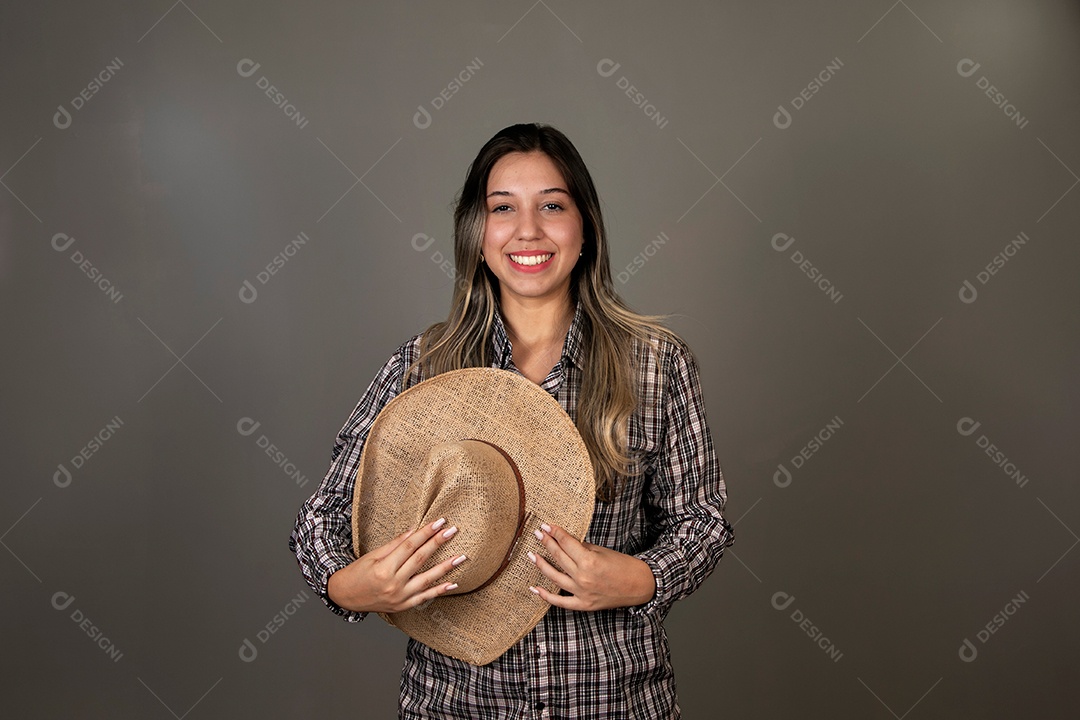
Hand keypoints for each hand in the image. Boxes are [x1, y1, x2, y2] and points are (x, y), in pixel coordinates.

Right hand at [327, 518, 466, 612]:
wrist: (344, 597)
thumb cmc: (357, 573)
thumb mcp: (373, 555)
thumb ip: (395, 544)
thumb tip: (415, 531)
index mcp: (384, 568)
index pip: (410, 546)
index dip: (426, 533)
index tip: (440, 522)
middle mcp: (393, 584)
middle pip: (420, 559)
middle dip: (438, 543)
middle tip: (452, 531)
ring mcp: (399, 597)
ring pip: (427, 579)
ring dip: (446, 567)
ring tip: (461, 557)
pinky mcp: (403, 606)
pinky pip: (425, 598)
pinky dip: (440, 591)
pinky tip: (453, 584)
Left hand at [528, 522, 655, 610]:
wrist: (639, 586)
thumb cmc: (623, 566)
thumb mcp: (602, 551)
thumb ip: (582, 548)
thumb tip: (565, 542)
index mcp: (589, 561)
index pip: (566, 543)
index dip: (555, 533)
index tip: (546, 526)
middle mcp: (583, 577)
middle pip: (559, 557)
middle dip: (547, 543)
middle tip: (537, 534)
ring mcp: (582, 593)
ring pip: (554, 577)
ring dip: (541, 565)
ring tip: (531, 555)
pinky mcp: (583, 605)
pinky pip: (560, 602)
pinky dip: (546, 596)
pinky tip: (535, 588)